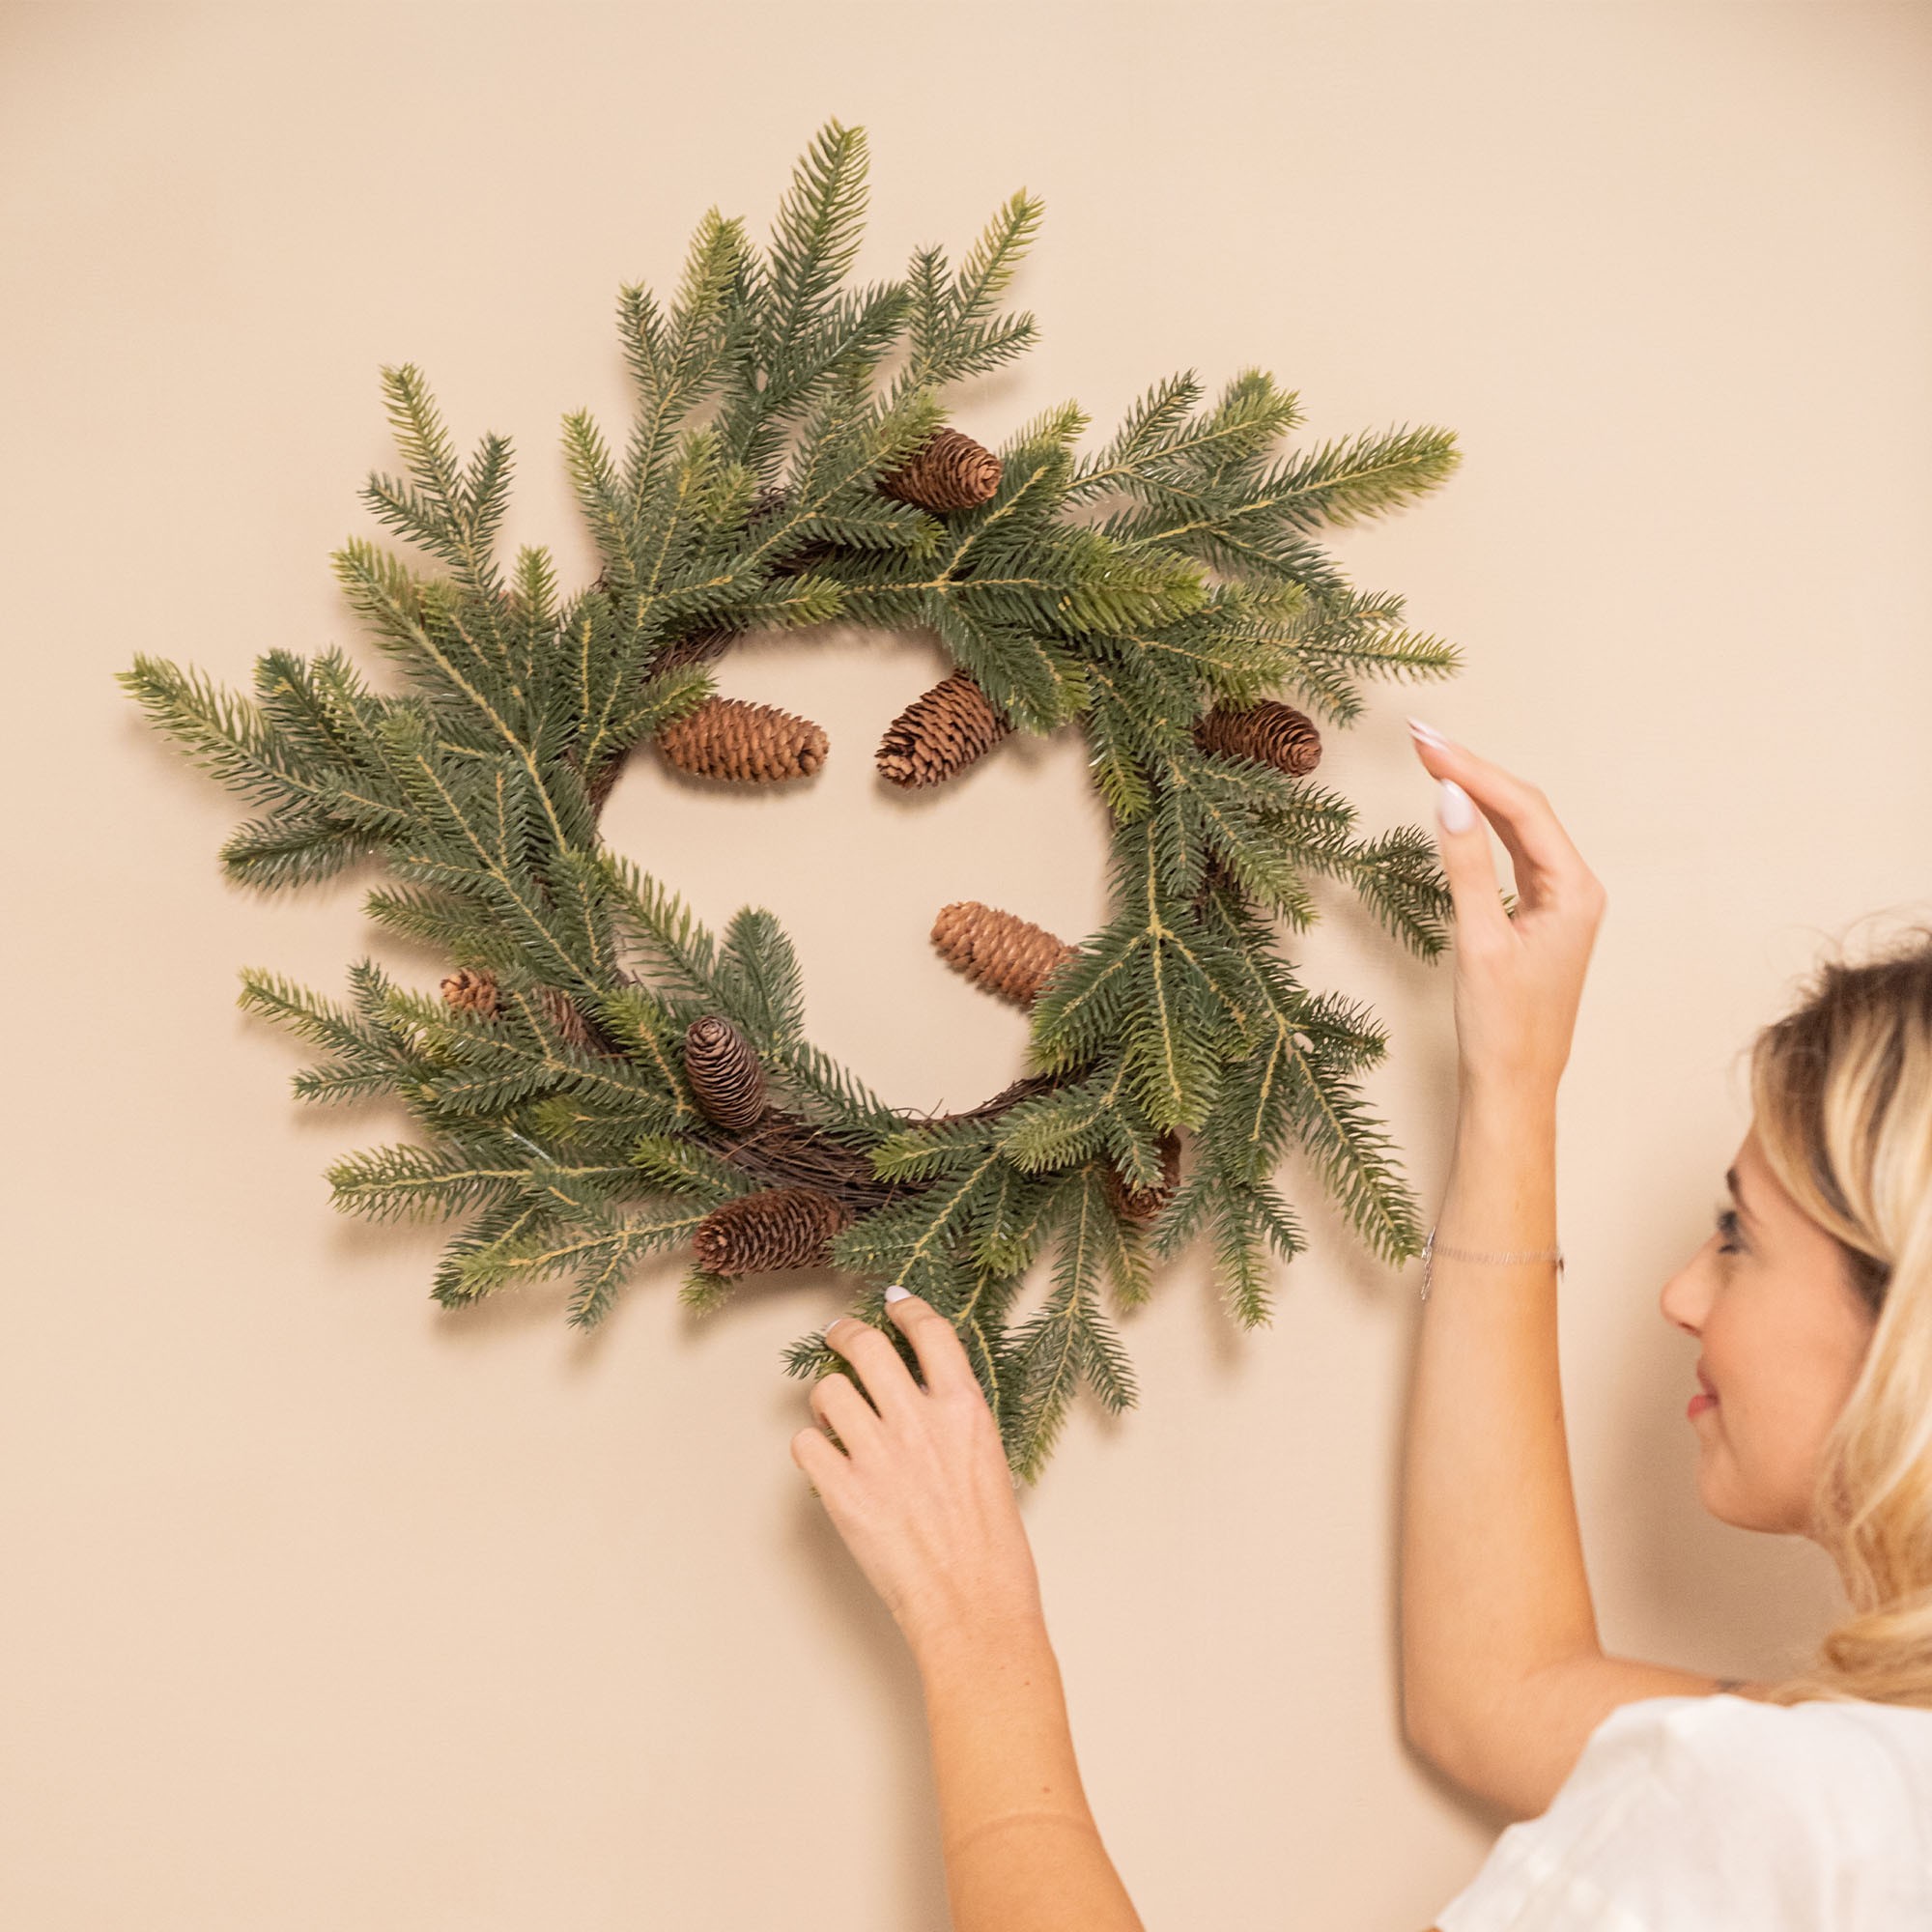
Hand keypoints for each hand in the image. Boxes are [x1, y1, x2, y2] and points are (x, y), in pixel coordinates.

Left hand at [791, 1290, 1047, 1660]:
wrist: (974, 1607)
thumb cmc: (991, 1547)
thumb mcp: (989, 1461)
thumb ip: (953, 1421)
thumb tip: (918, 1398)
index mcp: (964, 1409)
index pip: (929, 1331)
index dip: (905, 1308)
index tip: (891, 1302)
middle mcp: (918, 1421)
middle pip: (865, 1346)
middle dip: (845, 1333)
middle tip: (837, 1335)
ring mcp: (877, 1455)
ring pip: (827, 1392)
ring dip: (826, 1399)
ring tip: (833, 1416)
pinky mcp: (843, 1493)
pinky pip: (805, 1445)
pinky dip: (811, 1450)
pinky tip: (826, 1463)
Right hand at [1408, 718, 1606, 1105]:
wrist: (1513, 1085)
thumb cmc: (1502, 1026)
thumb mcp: (1479, 941)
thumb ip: (1466, 864)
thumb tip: (1449, 797)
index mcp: (1575, 890)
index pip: (1522, 807)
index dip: (1471, 769)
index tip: (1424, 742)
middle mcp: (1576, 888)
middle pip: (1523, 808)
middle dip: (1470, 769)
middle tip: (1419, 737)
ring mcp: (1559, 901)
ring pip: (1517, 827)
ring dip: (1474, 791)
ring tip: (1430, 757)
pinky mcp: (1538, 915)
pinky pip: (1512, 853)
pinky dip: (1480, 825)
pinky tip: (1456, 806)